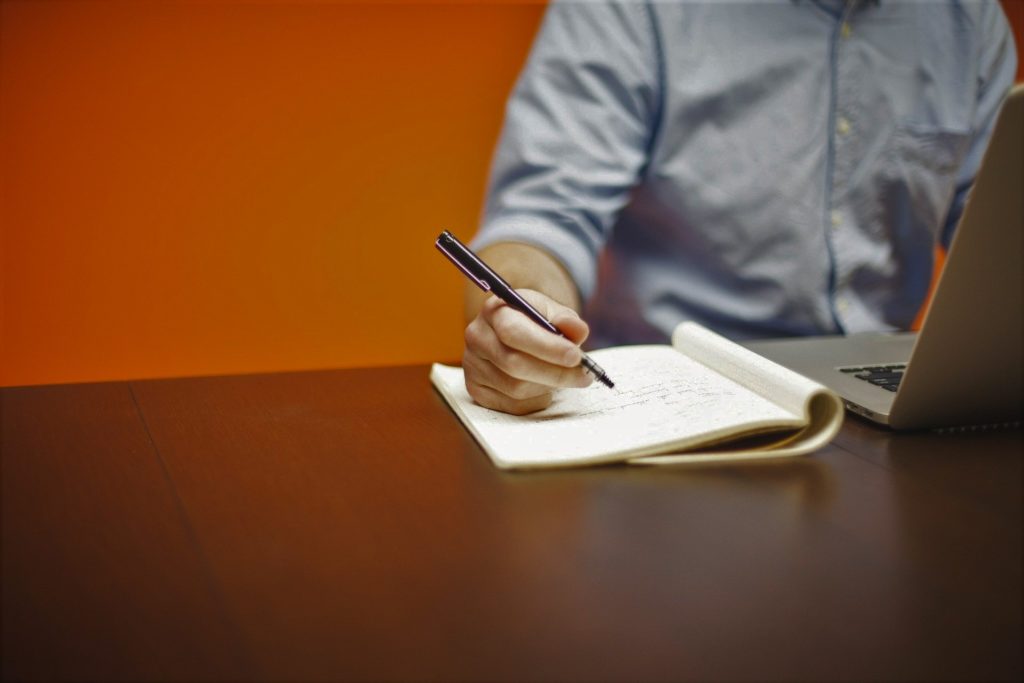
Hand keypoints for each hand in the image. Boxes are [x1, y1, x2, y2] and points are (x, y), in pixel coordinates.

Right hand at [463, 289, 592, 413]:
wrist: (512, 334)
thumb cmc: (534, 322)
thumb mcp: (551, 312)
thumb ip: (566, 319)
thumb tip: (577, 331)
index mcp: (494, 311)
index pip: (514, 332)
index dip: (546, 347)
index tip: (575, 356)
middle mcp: (477, 337)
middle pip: (514, 364)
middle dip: (555, 373)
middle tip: (584, 375)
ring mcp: (473, 366)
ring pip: (516, 389)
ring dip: (548, 386)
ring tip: (564, 377)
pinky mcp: (477, 390)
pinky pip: (513, 405)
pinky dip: (537, 399)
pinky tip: (543, 386)